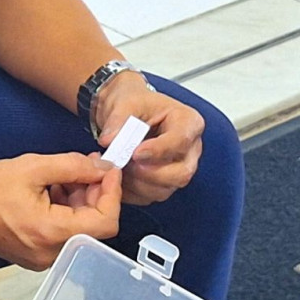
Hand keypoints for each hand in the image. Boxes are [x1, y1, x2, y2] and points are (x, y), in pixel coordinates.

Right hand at [0, 153, 121, 269]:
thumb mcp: (31, 167)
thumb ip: (73, 167)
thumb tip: (102, 168)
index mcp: (51, 234)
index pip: (106, 221)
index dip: (112, 192)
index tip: (108, 169)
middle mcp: (51, 254)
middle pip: (94, 225)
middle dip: (94, 193)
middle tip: (87, 166)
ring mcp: (43, 258)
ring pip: (80, 229)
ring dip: (79, 200)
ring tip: (64, 175)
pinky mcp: (36, 255)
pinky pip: (63, 233)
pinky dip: (65, 210)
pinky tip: (52, 189)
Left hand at [94, 71, 202, 205]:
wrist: (126, 113)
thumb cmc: (134, 104)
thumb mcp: (125, 102)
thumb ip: (118, 120)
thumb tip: (109, 140)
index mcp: (188, 122)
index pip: (181, 140)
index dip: (159, 150)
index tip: (136, 153)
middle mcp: (190, 149)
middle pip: (181, 173)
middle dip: (150, 174)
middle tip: (126, 164)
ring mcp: (179, 168)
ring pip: (166, 189)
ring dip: (138, 184)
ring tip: (118, 168)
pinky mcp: (165, 183)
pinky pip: (152, 196)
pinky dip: (132, 191)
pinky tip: (118, 178)